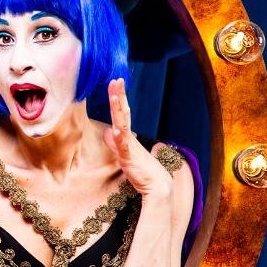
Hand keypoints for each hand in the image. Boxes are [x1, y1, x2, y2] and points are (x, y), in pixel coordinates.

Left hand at [102, 78, 172, 198]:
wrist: (158, 186)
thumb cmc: (143, 171)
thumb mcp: (125, 155)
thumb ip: (116, 144)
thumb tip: (108, 132)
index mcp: (128, 137)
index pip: (122, 114)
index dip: (118, 99)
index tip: (115, 83)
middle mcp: (130, 138)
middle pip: (123, 113)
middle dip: (119, 96)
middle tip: (116, 80)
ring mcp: (130, 147)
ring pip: (122, 124)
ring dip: (118, 110)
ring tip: (114, 95)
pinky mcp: (130, 158)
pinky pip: (124, 146)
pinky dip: (120, 138)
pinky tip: (115, 129)